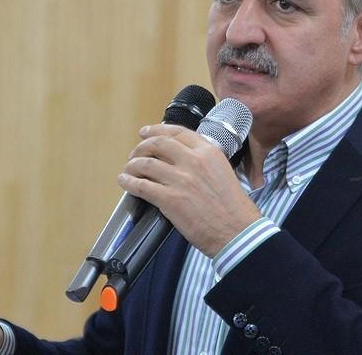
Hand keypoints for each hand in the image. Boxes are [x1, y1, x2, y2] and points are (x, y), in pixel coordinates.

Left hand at [118, 123, 260, 256]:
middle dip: (141, 147)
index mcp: (209, 152)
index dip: (157, 130)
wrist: (237, 231)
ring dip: (132, 165)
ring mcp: (180, 180)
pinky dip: (129, 182)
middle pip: (158, 144)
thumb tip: (182, 160)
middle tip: (135, 154)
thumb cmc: (234, 207)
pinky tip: (125, 182)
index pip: (177, 133)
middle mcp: (193, 161)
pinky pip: (142, 186)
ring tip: (128, 170)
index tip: (146, 132)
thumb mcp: (223, 172)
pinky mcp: (170, 199)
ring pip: (146, 163)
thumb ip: (204, 162)